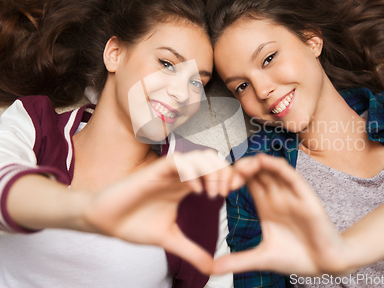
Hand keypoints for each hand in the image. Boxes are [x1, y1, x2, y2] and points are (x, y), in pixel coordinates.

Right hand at [81, 150, 240, 273]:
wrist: (105, 222)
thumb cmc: (134, 225)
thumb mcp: (170, 240)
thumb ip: (192, 252)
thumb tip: (212, 270)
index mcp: (186, 187)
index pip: (216, 172)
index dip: (229, 177)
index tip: (234, 194)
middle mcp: (180, 176)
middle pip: (213, 160)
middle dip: (226, 173)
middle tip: (226, 194)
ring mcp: (168, 172)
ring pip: (200, 156)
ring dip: (212, 172)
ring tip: (213, 195)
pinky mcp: (154, 170)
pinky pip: (179, 161)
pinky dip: (192, 172)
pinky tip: (195, 192)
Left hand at [212, 154, 350, 276]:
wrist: (325, 265)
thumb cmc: (296, 258)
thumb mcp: (261, 258)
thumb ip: (237, 261)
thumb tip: (211, 270)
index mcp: (266, 205)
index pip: (246, 181)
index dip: (231, 178)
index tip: (218, 190)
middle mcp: (277, 196)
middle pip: (256, 170)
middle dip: (238, 168)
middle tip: (225, 179)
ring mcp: (290, 194)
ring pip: (270, 167)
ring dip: (253, 163)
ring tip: (239, 169)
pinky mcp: (305, 196)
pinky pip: (289, 174)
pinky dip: (275, 165)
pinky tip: (262, 162)